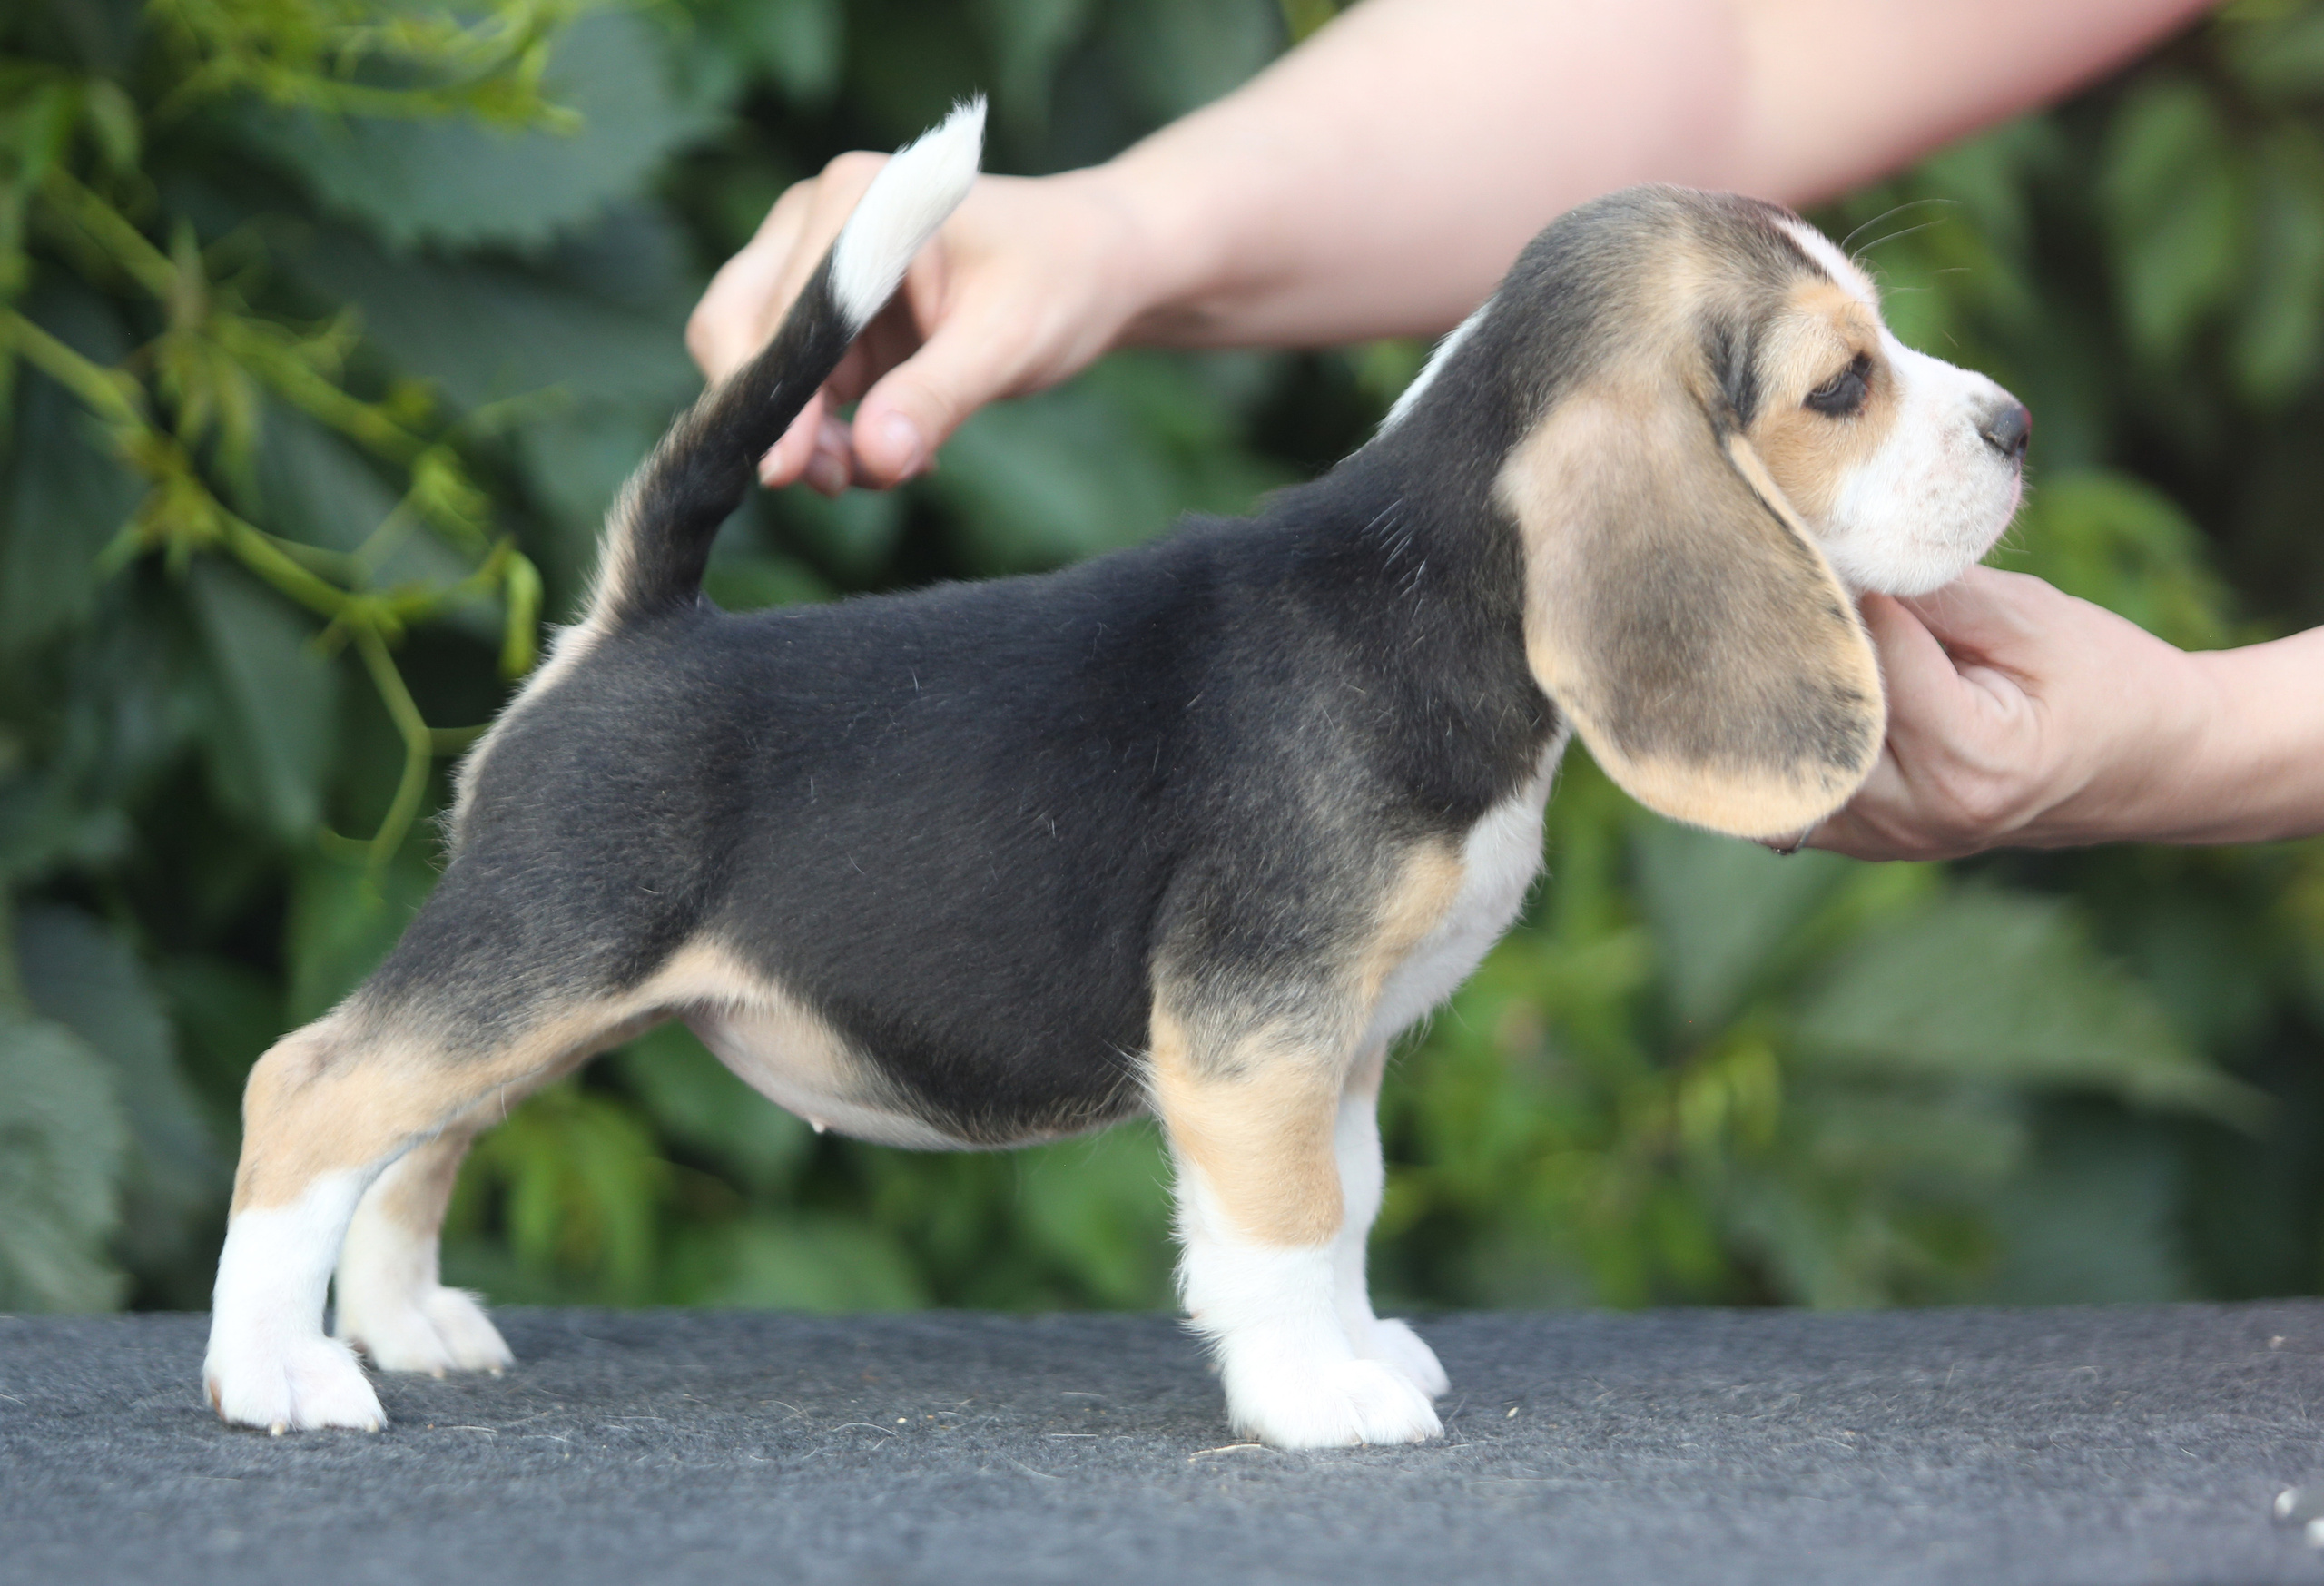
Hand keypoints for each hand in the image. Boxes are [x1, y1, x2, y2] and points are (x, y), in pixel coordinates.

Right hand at [685, 159, 1157, 494]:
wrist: (1099, 266)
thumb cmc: (1063, 280)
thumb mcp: (1009, 342)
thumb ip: (938, 398)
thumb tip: (875, 459)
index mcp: (854, 202)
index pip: (775, 307)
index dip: (772, 395)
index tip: (785, 472)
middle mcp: (816, 223)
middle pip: (737, 331)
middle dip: (782, 418)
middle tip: (842, 480)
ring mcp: (816, 268)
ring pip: (762, 368)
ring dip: (808, 435)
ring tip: (886, 469)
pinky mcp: (832, 317)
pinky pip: (801, 388)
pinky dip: (833, 432)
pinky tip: (902, 450)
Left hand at [1806, 567, 2216, 859]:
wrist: (2148, 766)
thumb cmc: (2103, 681)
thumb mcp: (2034, 618)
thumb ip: (1937, 592)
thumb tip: (1845, 550)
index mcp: (1971, 760)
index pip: (1870, 661)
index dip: (1849, 593)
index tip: (1835, 544)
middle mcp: (1919, 813)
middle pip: (1816, 715)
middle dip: (1802, 645)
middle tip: (1791, 581)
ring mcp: (1889, 838)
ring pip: (1791, 757)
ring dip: (1786, 693)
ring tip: (1798, 630)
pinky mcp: (1867, 839)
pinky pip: (1796, 786)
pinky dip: (1791, 735)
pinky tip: (1803, 685)